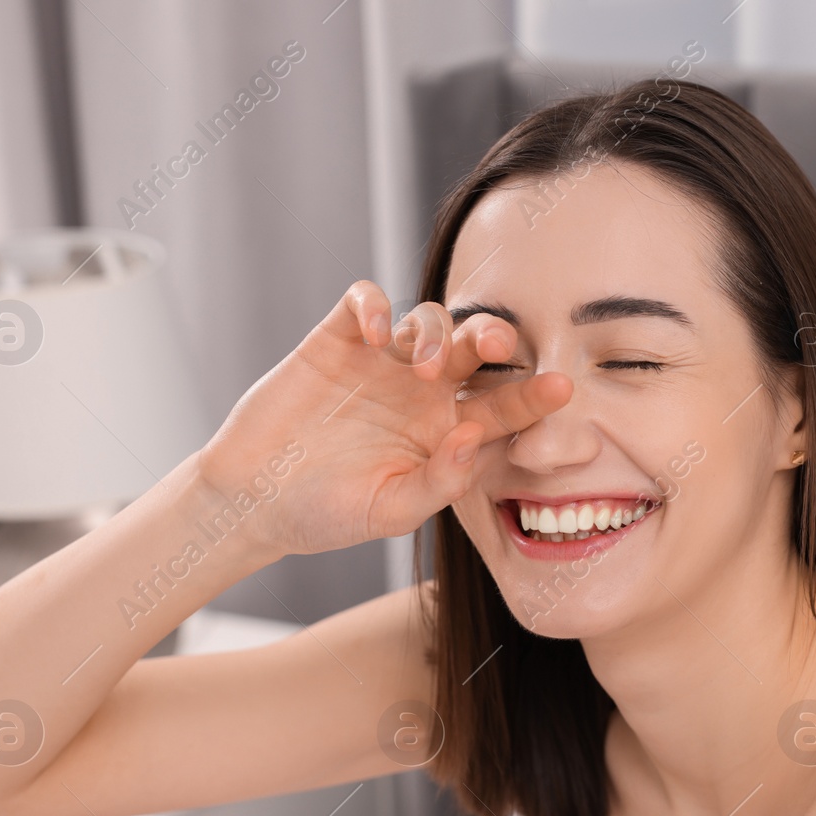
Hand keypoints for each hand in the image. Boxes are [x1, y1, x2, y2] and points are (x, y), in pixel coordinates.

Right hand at [194, 280, 569, 556]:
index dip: (533, 396)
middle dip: (495, 337)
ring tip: (422, 368)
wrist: (253, 502)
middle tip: (496, 346)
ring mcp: (381, 362)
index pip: (504, 405)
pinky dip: (373, 306)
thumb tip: (477, 438)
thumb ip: (441, 481)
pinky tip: (373, 334)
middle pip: (475, 347)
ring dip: (434, 333)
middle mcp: (424, 390)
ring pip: (428, 319)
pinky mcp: (336, 340)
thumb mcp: (390, 512)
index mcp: (448, 431)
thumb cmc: (327, 514)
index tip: (561, 390)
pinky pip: (363, 301)